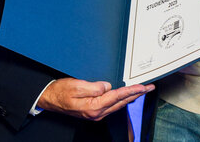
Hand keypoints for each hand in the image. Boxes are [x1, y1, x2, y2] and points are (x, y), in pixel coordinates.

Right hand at [37, 77, 152, 120]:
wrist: (50, 99)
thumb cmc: (60, 92)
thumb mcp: (76, 85)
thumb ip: (94, 87)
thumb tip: (107, 86)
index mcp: (93, 106)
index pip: (117, 96)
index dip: (131, 91)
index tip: (142, 87)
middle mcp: (97, 112)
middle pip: (121, 102)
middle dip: (137, 94)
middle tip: (149, 87)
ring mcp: (96, 113)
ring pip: (118, 105)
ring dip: (131, 97)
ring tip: (142, 90)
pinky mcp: (94, 111)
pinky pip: (112, 105)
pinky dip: (122, 99)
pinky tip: (126, 95)